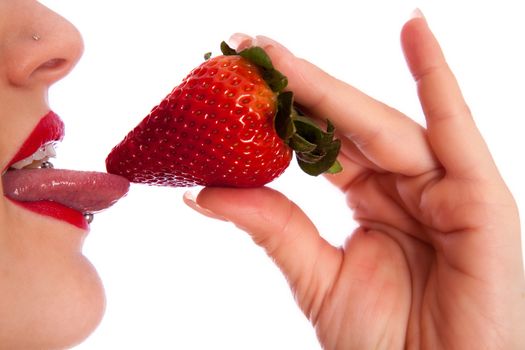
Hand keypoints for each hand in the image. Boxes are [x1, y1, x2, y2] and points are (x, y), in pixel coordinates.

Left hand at [184, 14, 524, 348]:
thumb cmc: (386, 343)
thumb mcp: (316, 278)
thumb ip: (272, 228)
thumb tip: (204, 192)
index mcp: (371, 198)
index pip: (321, 143)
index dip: (282, 112)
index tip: (235, 80)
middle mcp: (405, 184)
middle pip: (346, 124)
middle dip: (298, 86)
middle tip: (247, 48)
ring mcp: (443, 187)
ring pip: (382, 124)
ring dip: (331, 87)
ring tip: (278, 54)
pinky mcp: (480, 199)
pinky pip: (457, 130)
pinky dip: (439, 79)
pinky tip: (414, 28)